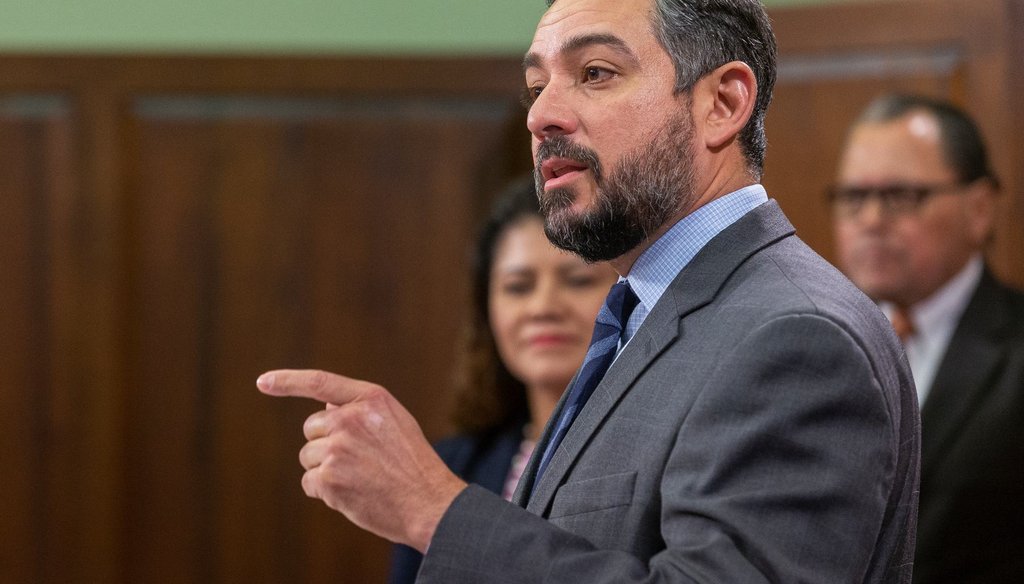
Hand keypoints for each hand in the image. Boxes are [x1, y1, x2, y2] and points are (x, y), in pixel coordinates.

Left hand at [257, 369, 466, 551]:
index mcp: (371, 398)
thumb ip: (362, 410)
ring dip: (326, 470)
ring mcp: (337, 447)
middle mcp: (351, 418)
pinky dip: (325, 492)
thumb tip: (324, 407)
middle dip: (326, 445)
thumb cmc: (413, 464)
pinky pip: (309, 482)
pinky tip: (353, 494)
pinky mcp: (328, 478)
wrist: (429, 502)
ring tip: (361, 479)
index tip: (263, 382)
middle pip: (312, 429)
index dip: (287, 381)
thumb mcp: (395, 422)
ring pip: (309, 457)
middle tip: (360, 462)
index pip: (320, 382)